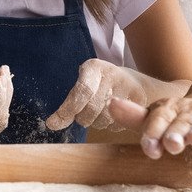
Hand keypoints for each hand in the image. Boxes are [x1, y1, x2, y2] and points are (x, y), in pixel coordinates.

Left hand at [45, 59, 167, 132]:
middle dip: (82, 117)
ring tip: (100, 111)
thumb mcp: (84, 84)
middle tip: (84, 113)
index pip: (82, 91)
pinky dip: (110, 125)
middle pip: (90, 109)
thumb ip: (69, 103)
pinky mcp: (139, 102)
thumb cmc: (101, 84)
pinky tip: (113, 114)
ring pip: (103, 119)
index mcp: (94, 67)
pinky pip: (117, 125)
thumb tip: (52, 125)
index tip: (53, 123)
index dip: (68, 109)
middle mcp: (112, 74)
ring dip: (96, 122)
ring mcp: (128, 88)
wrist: (135, 82)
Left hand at [108, 92, 191, 157]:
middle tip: (171, 144)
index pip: (159, 118)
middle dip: (176, 133)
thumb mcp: (159, 117)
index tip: (149, 147)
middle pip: (182, 123)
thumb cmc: (181, 119)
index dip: (154, 132)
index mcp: (171, 109)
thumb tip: (110, 104)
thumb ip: (136, 116)